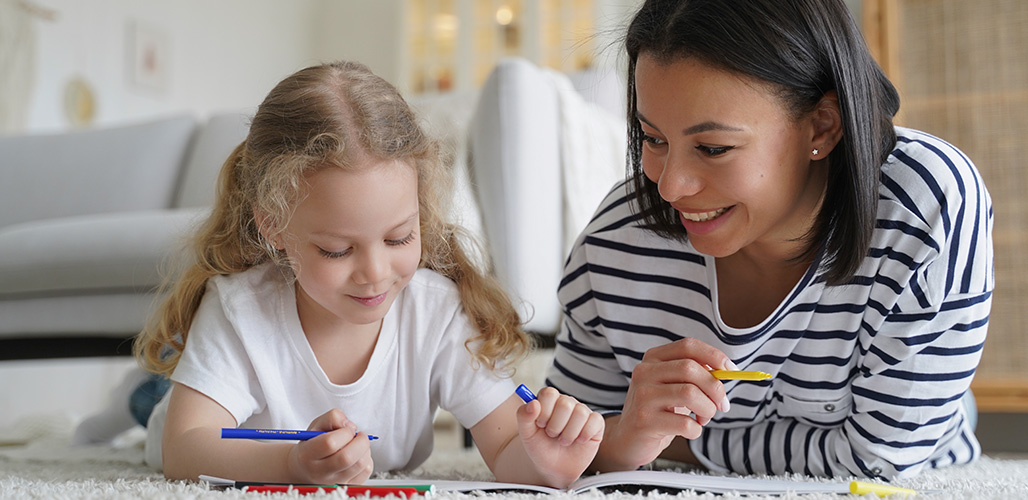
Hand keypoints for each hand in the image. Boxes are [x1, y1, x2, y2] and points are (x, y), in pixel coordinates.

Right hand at [287, 409, 373, 484]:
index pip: (330, 443)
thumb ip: (333, 417)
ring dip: (365, 450)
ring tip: (357, 445)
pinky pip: (366, 472)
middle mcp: (319, 472)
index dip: (344, 432)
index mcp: (308, 454)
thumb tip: (350, 426)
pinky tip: (358, 455)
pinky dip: (367, 460)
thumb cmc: (313, 444)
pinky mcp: (347, 486)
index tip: (346, 429)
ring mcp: (334, 482)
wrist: (306, 468)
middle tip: (359, 435)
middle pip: (347, 458)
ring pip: (360, 465)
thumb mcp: (316, 425)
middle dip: (360, 441)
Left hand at [516, 387, 603, 487]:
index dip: (544, 411)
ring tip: (563, 441)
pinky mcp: (596, 422)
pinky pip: (595, 420)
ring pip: (581, 412)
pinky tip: (578, 441)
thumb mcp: (526, 434)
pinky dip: (585, 434)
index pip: (549, 393)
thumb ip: (524, 416)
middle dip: (556, 425)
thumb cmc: (540, 447)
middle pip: (565, 403)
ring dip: (569, 433)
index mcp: (549, 400)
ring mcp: (582, 411)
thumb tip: (533, 403)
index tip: (540, 425)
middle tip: (552, 435)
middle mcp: (566, 402)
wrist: (554, 467)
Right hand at [600, 338, 731, 469]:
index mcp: (653, 358)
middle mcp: (644, 372)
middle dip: (715, 388)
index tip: (731, 370)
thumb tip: (725, 371)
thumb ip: (694, 374)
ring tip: (704, 417)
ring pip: (690, 394)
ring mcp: (642, 396)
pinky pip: (685, 423)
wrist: (629, 438)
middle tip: (721, 404)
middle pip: (690, 368)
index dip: (714, 356)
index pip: (688, 346)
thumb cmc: (658, 410)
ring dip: (708, 409)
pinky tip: (690, 430)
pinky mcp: (644, 421)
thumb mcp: (673, 385)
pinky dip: (696, 429)